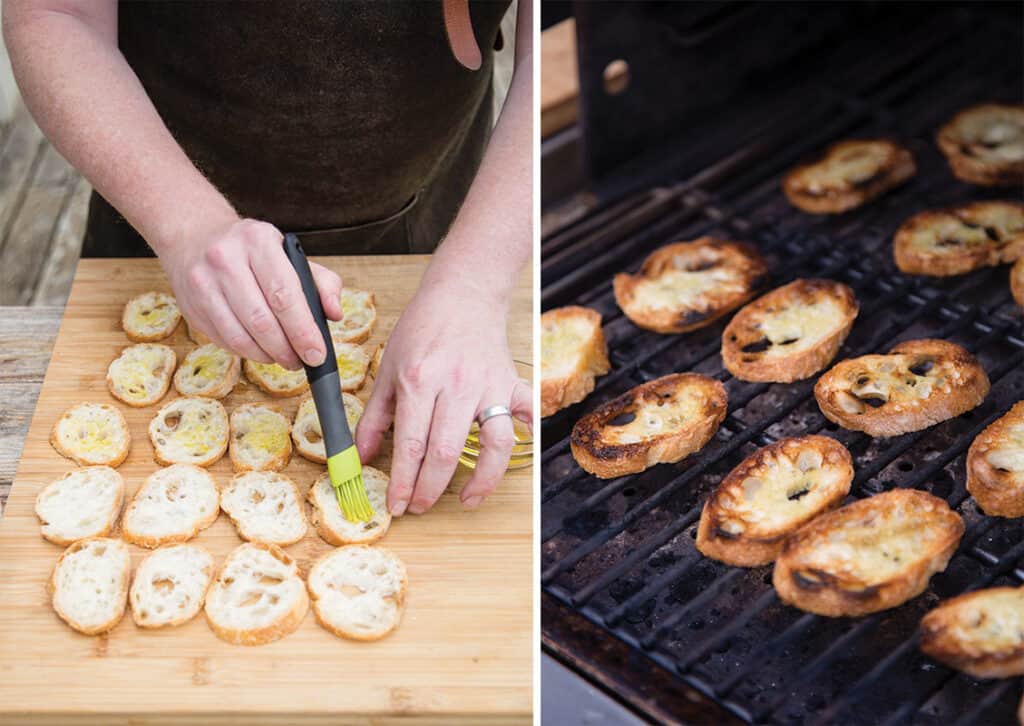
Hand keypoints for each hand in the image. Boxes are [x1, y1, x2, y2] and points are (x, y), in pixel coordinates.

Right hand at [159, 217, 342, 368]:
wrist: (195, 236)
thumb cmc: (252, 251)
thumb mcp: (291, 255)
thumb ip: (322, 283)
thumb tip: (335, 314)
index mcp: (258, 241)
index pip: (284, 295)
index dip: (303, 331)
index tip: (317, 354)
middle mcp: (226, 259)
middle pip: (261, 320)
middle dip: (287, 350)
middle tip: (301, 361)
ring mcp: (203, 283)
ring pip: (240, 336)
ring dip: (267, 356)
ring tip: (283, 358)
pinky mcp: (190, 305)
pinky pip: (224, 340)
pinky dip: (247, 352)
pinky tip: (260, 350)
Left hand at [356, 284, 531, 514]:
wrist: (462, 293)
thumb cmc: (423, 328)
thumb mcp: (388, 368)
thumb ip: (374, 417)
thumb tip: (360, 457)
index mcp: (419, 381)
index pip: (410, 445)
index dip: (403, 482)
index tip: (397, 506)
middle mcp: (455, 385)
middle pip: (445, 452)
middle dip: (430, 489)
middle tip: (419, 506)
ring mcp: (488, 386)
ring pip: (494, 443)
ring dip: (482, 480)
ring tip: (467, 500)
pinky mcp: (512, 383)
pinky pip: (526, 413)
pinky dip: (528, 433)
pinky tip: (520, 451)